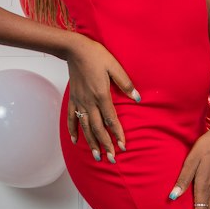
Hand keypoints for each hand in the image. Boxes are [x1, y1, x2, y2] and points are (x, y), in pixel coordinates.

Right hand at [65, 36, 139, 162]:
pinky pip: (71, 118)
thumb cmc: (97, 55)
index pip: (111, 120)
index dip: (117, 134)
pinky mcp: (73, 99)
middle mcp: (89, 102)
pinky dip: (73, 131)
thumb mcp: (115, 66)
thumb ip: (126, 83)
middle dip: (105, 145)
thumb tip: (138, 98)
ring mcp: (80, 102)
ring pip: (85, 127)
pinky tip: (76, 141)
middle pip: (98, 128)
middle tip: (110, 159)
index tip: (123, 147)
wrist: (75, 49)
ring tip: (96, 156)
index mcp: (102, 95)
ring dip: (91, 143)